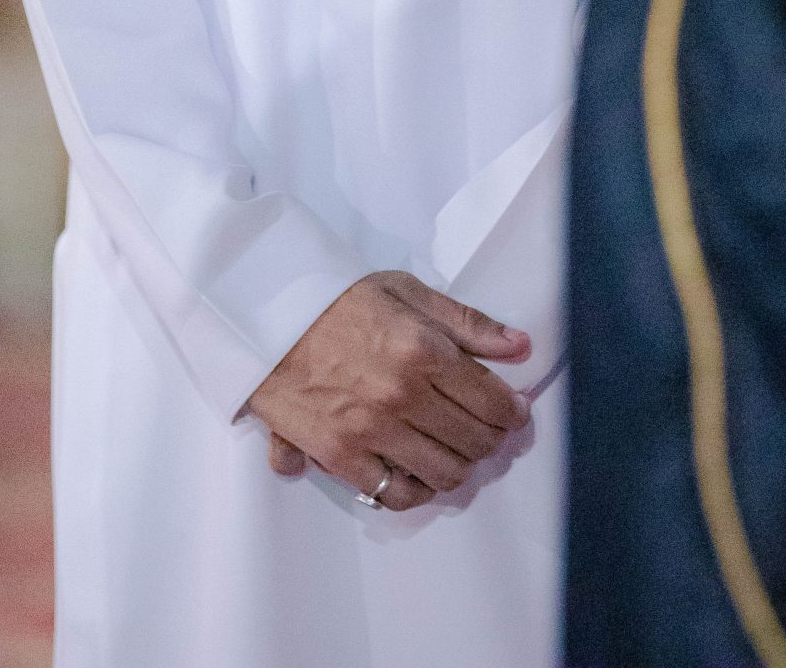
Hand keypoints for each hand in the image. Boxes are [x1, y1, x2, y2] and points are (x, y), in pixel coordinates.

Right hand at [247, 271, 531, 511]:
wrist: (265, 314)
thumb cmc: (336, 297)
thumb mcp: (404, 290)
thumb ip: (465, 321)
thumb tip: (520, 346)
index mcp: (422, 348)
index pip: (492, 400)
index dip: (513, 412)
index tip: (515, 412)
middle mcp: (403, 394)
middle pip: (475, 441)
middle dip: (493, 439)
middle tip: (490, 432)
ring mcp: (372, 430)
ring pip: (445, 473)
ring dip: (462, 466)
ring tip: (458, 451)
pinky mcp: (341, 456)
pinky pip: (396, 494)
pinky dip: (417, 490)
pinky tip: (420, 472)